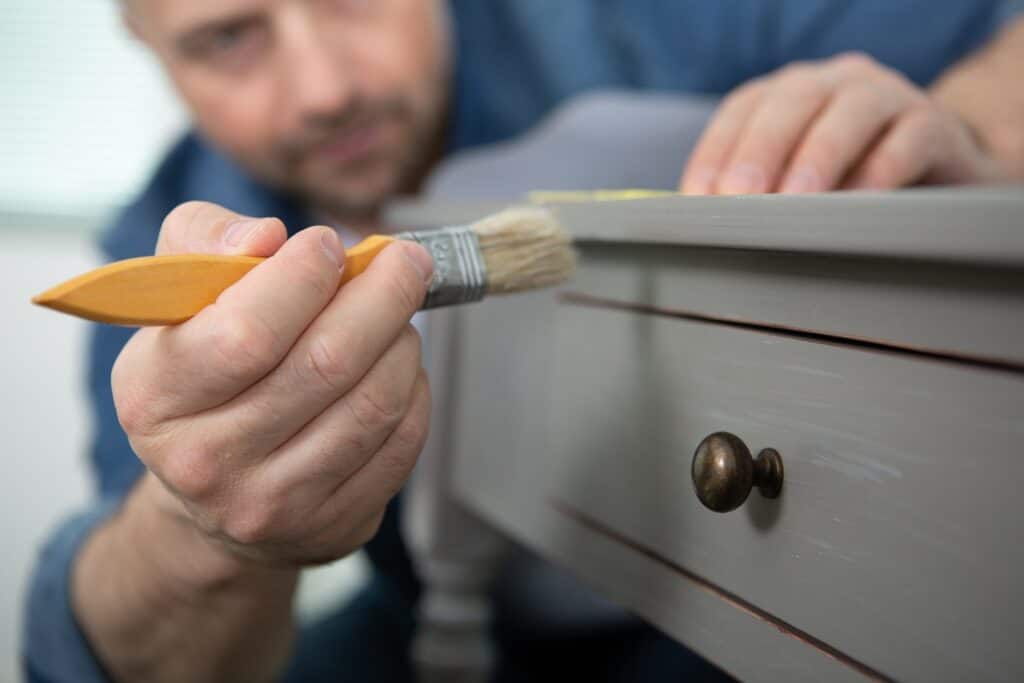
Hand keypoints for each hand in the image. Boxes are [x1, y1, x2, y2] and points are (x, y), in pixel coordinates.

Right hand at [112, 201, 433, 568]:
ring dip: (402, 342)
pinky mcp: (333, 526)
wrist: (214, 490)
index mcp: (156, 397)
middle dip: (383, 297)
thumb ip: (204, 244)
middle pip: (327, 364)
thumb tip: (266, 236)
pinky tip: (398, 367)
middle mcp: (208, 462)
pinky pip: (402, 442)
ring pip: (374, 403)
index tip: (329, 243)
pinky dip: (414, 390)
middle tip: (405, 261)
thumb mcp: (174, 300)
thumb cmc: (203, 371)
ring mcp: (274, 504)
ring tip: (398, 314)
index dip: (303, 278)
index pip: (247, 333)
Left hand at [680, 52, 1004, 194]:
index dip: (716, 152)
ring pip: (849, 113)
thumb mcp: (800, 180)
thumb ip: (759, 192)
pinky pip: (907, 142)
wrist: (944, 173)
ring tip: (796, 203)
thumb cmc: (853, 179)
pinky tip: (858, 207)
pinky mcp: (936, 127)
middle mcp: (837, 83)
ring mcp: (889, 96)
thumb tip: (709, 227)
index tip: (698, 199)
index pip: (743, 109)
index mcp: (792, 92)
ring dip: (817, 158)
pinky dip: (879, 173)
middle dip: (759, 150)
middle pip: (791, 102)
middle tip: (739, 197)